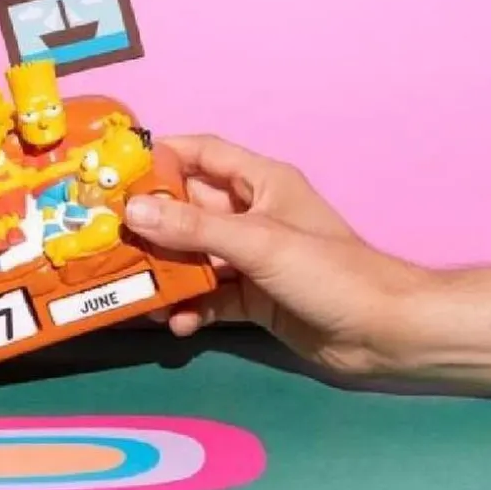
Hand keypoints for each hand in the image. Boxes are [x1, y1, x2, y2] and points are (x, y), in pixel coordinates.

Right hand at [122, 134, 427, 378]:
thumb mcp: (257, 243)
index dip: (161, 156)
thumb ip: (194, 228)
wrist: (384, 335)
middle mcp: (251, 214)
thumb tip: (132, 211)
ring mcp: (250, 258)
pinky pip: (208, 295)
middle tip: (106, 236)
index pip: (202, 154)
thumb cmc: (328, 272)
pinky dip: (189, 306)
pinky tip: (176, 322)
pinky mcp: (252, 297)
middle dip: (150, 223)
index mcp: (261, 183)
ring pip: (193, 255)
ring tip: (132, 287)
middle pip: (187, 208)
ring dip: (165, 270)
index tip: (116, 170)